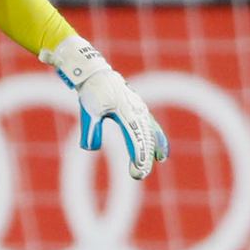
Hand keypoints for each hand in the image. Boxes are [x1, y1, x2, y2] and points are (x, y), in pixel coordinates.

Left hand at [41, 35, 168, 179]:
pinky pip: (151, 126)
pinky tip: (160, 151)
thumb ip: (91, 130)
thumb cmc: (92, 92)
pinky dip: (157, 138)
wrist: (97, 74)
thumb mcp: (88, 111)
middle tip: (139, 174)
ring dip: (154, 147)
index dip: (138, 155)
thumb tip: (91, 148)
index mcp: (125, 110)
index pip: (134, 137)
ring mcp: (140, 109)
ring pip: (151, 131)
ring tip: (158, 160)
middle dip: (144, 157)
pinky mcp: (140, 109)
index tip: (137, 170)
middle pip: (145, 137)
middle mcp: (136, 109)